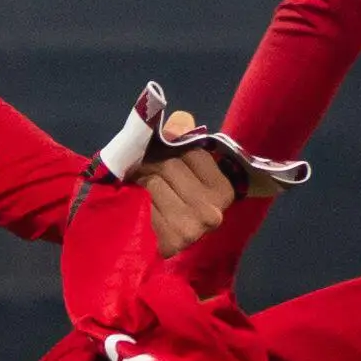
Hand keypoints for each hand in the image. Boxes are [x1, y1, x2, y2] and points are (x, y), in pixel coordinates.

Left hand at [139, 109, 238, 255]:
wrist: (136, 234)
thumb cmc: (159, 191)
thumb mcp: (171, 159)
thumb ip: (177, 136)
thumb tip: (181, 119)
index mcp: (224, 190)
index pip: (194, 151)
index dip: (171, 149)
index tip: (162, 160)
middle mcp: (215, 212)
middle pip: (172, 165)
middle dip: (153, 165)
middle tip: (144, 174)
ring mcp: (195, 228)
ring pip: (157, 182)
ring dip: (142, 182)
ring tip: (141, 191)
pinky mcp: (173, 240)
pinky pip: (146, 201)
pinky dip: (137, 201)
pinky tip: (140, 211)